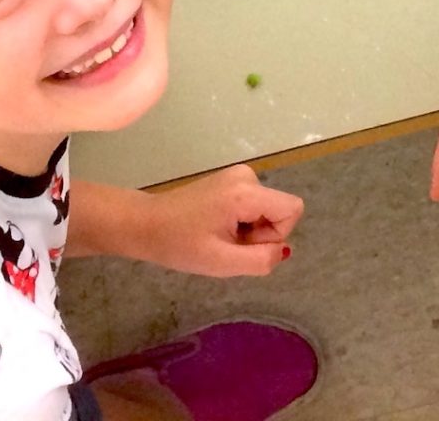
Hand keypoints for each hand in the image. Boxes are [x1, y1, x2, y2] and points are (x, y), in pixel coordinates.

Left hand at [130, 167, 304, 277]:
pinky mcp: (230, 181)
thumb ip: (260, 260)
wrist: (146, 225)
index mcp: (245, 192)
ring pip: (266, 210)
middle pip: (278, 210)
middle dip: (259, 235)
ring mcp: (238, 176)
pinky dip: (241, 223)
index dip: (275, 235)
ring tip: (218, 237)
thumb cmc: (180, 245)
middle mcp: (246, 176)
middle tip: (226, 245)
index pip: (292, 209)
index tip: (244, 245)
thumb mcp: (222, 262)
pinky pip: (253, 206)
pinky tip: (215, 228)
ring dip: (249, 231)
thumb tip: (284, 250)